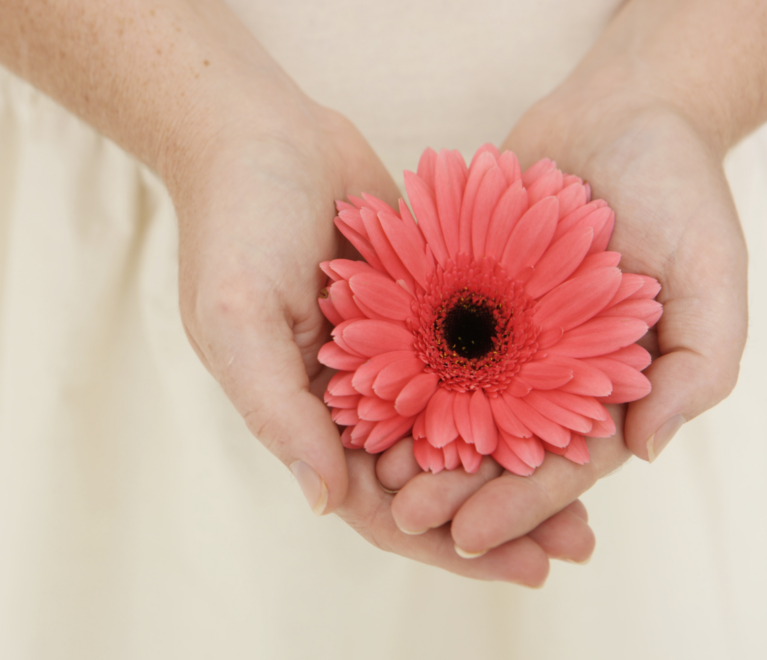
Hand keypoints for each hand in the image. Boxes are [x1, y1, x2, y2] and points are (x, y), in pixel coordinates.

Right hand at [172, 81, 594, 585]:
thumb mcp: (238, 322)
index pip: (379, 502)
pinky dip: (523, 377)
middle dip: (501, 509)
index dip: (445, 541)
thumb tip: (326, 503)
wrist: (260, 135)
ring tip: (599, 475)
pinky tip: (579, 391)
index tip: (520, 565)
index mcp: (309, 416)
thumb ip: (277, 411)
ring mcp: (397, 349)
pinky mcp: (427, 303)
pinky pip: (480, 352)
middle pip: (437, 473)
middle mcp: (357, 395)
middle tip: (577, 541)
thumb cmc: (235, 228)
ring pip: (468, 420)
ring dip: (523, 452)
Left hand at [377, 87, 746, 560]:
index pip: (560, 465)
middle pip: (493, 447)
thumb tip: (647, 448)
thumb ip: (697, 363)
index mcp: (603, 388)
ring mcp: (495, 335)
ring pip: (447, 403)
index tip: (469, 539)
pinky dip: (392, 370)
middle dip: (451, 488)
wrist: (619, 114)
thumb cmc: (677, 189)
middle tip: (403, 516)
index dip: (516, 506)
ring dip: (411, 442)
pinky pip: (418, 337)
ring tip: (370, 473)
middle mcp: (543, 372)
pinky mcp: (455, 293)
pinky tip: (356, 394)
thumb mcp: (711, 272)